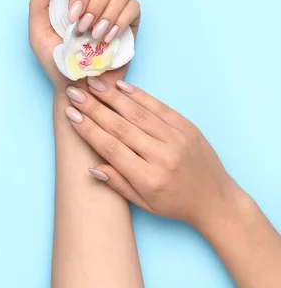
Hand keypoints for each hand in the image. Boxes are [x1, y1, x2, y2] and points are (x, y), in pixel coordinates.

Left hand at [28, 0, 140, 89]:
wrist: (78, 86)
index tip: (73, 18)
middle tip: (85, 30)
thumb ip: (38, 1)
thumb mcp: (38, 33)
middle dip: (96, 4)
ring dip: (109, 12)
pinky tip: (109, 38)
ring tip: (97, 36)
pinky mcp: (129, 23)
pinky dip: (122, 20)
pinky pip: (134, 7)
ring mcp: (114, 9)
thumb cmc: (56, 63)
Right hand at [63, 78, 240, 226]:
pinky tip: (120, 86)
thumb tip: (92, 167)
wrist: (216, 199)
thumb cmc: (175, 204)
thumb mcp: (144, 203)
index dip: (88, 129)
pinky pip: (158, 106)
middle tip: (74, 93)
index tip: (71, 114)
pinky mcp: (186, 126)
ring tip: (91, 83)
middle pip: (120, 126)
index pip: (111, 148)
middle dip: (93, 108)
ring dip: (111, 96)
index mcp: (149, 178)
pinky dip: (138, 95)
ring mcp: (176, 138)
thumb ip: (118, 183)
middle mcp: (162, 155)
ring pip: (137, 112)